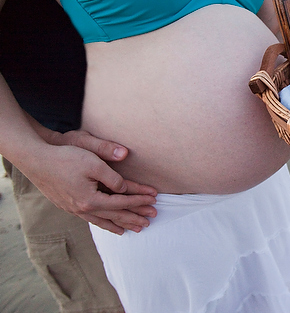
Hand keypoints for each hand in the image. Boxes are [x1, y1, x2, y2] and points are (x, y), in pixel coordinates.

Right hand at [27, 129, 157, 234]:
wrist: (36, 159)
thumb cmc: (65, 158)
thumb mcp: (93, 162)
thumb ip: (112, 177)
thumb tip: (125, 188)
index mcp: (90, 200)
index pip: (122, 202)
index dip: (139, 200)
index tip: (154, 199)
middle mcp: (82, 209)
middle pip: (115, 215)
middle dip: (135, 216)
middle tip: (151, 220)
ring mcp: (74, 209)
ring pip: (103, 221)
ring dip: (120, 224)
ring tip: (134, 230)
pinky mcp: (68, 205)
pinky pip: (91, 219)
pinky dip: (103, 223)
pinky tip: (109, 225)